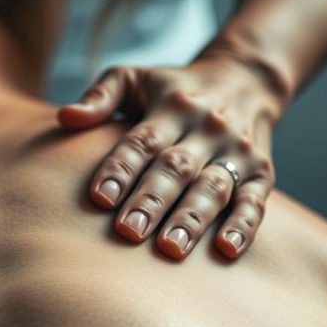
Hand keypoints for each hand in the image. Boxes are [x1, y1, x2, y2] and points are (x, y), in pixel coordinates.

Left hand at [58, 58, 281, 259]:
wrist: (245, 79)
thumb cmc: (171, 88)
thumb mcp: (134, 77)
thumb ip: (100, 97)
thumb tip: (64, 117)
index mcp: (170, 106)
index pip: (142, 141)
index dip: (121, 168)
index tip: (100, 197)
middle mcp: (206, 128)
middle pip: (176, 168)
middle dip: (152, 201)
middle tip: (128, 232)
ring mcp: (236, 151)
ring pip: (213, 187)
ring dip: (192, 219)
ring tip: (171, 248)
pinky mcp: (261, 173)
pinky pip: (255, 201)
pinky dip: (244, 225)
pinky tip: (227, 249)